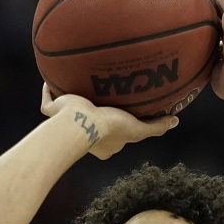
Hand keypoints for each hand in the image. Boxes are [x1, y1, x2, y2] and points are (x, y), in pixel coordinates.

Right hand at [40, 84, 178, 159]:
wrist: (82, 124)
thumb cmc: (110, 129)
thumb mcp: (138, 130)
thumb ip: (156, 127)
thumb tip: (176, 121)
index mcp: (103, 145)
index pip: (112, 137)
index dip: (117, 128)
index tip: (121, 116)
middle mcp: (83, 137)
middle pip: (90, 124)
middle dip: (93, 114)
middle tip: (101, 99)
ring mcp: (64, 124)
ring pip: (66, 113)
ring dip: (71, 101)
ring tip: (78, 85)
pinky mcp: (52, 112)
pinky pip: (48, 101)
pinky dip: (48, 91)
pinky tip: (51, 78)